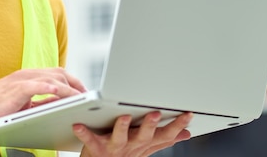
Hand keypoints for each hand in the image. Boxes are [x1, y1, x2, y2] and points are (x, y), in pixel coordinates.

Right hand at [0, 67, 85, 127]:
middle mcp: (25, 75)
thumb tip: (56, 104)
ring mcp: (20, 81)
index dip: (73, 82)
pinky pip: (37, 86)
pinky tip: (61, 93)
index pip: (56, 74)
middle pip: (59, 72)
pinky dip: (51, 88)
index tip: (84, 92)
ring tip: (81, 97)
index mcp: (27, 78)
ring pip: (52, 78)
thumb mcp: (19, 106)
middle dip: (76, 83)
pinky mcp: (14, 90)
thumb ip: (36, 102)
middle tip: (88, 96)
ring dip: (69, 87)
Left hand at [74, 111, 191, 156]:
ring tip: (124, 117)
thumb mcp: (147, 147)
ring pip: (120, 137)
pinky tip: (78, 125)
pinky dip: (84, 133)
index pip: (165, 134)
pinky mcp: (96, 148)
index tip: (188, 114)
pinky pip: (90, 139)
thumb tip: (185, 133)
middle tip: (156, 113)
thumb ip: (164, 139)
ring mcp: (115, 148)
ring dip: (122, 127)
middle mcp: (132, 146)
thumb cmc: (123, 154)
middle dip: (150, 125)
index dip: (177, 125)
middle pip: (145, 136)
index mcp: (144, 143)